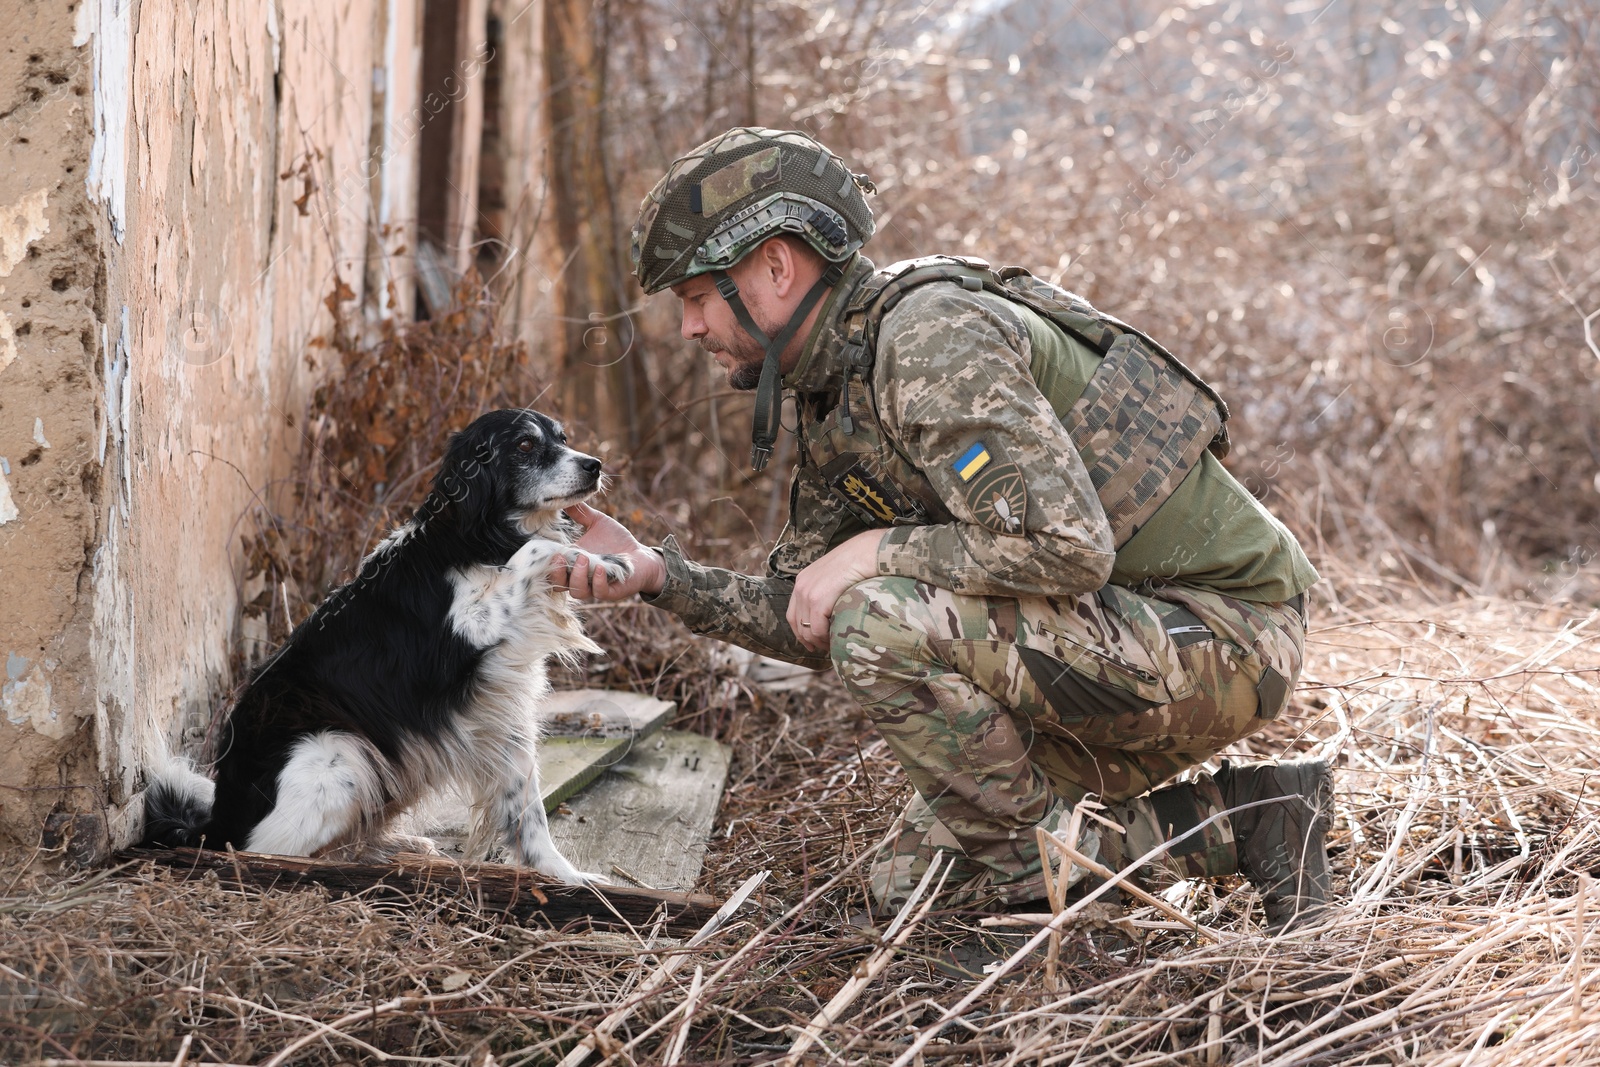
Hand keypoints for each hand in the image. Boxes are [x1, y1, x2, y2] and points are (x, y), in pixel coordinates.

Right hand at [548, 502, 666, 600]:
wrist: (641, 556)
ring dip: (577, 576)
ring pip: (577, 591)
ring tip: (583, 558)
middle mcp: (580, 577)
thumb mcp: (598, 523)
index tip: (540, 550)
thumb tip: (565, 497)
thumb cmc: (617, 541)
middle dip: (556, 572)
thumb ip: (581, 512)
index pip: (551, 568)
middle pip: (558, 585)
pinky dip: (597, 581)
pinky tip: (600, 567)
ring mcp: (594, 586)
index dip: (545, 562)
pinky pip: (600, 592)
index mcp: (572, 563)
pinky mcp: (611, 592)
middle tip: (561, 557)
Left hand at [787, 529, 887, 651]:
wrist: (866, 552)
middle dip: (808, 640)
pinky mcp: (818, 601)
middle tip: (822, 648)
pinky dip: (825, 638)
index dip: (800, 631)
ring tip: (832, 645)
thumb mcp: (834, 576)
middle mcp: (801, 587)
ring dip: (819, 641)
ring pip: (807, 630)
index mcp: (802, 581)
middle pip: (797, 624)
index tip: (810, 643)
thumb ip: (826, 590)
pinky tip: (835, 639)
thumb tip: (830, 610)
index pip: (793, 614)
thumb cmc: (858, 562)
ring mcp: (808, 594)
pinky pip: (817, 629)